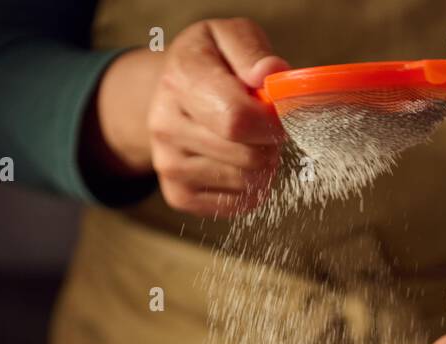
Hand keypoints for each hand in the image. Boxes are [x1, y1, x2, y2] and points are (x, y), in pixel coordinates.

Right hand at [91, 18, 287, 215]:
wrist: (173, 94)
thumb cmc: (210, 63)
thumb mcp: (228, 36)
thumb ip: (251, 51)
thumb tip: (269, 75)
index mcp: (180, 80)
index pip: (237, 119)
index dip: (272, 122)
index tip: (280, 113)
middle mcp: (165, 126)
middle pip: (247, 156)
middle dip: (270, 143)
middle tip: (265, 127)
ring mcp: (168, 165)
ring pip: (246, 182)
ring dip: (264, 166)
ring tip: (251, 142)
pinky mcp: (178, 195)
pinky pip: (237, 204)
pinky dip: (251, 188)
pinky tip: (239, 163)